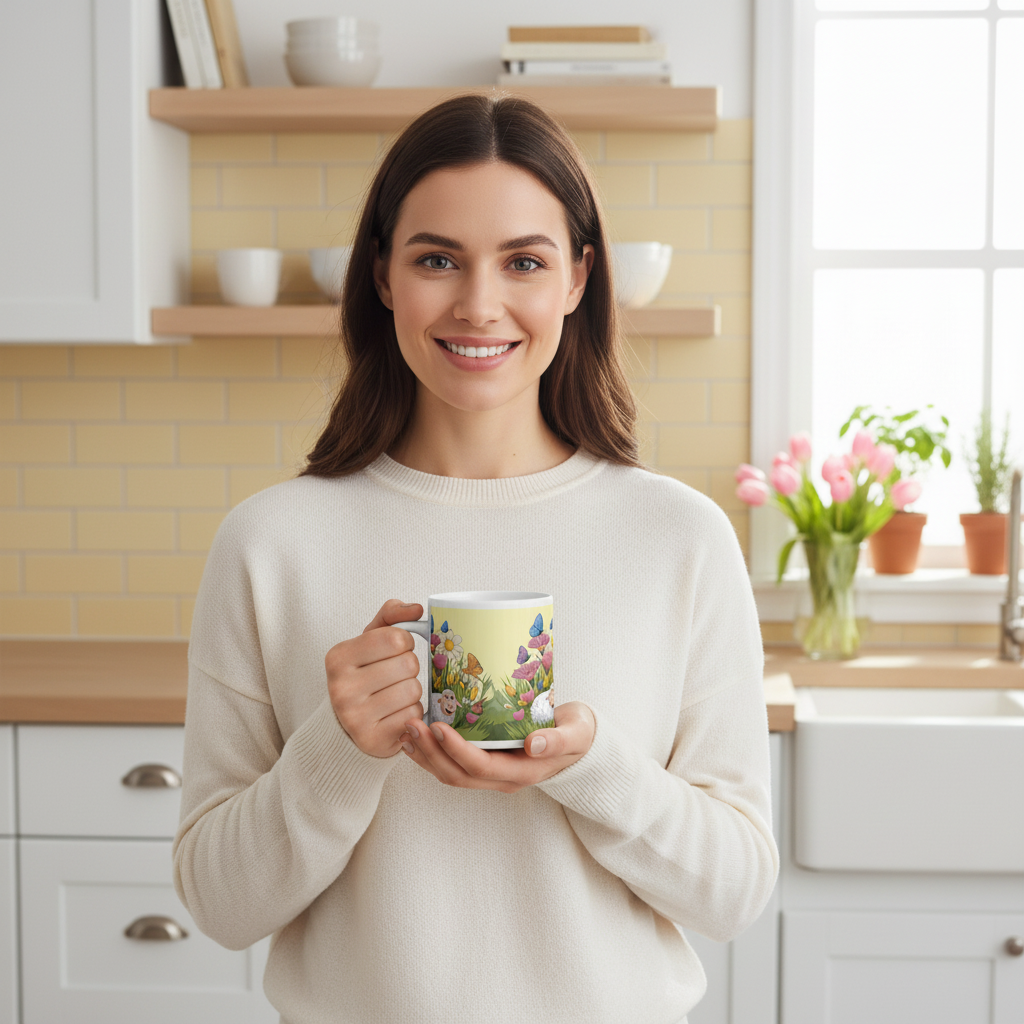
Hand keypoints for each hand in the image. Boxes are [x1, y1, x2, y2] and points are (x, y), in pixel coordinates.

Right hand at [326, 599, 423, 757]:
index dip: (404, 643)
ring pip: (413, 690)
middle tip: (394, 676)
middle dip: (409, 668)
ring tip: (395, 695)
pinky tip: (396, 714)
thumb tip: (417, 609)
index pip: (396, 638)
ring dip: (412, 692)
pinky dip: (412, 713)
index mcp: (338, 657)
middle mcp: (341, 687)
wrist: (348, 723)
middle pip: (408, 664)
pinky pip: (413, 716)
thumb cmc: (364, 675)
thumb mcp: (370, 641)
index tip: (394, 651)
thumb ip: (391, 616)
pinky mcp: (371, 739)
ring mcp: (354, 717)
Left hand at [399, 701, 595, 791]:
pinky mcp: (485, 764)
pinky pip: (451, 766)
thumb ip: (557, 740)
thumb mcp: (576, 733)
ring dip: (424, 755)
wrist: (580, 741)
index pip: (481, 767)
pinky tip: (416, 736)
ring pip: (449, 774)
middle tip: (411, 726)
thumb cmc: (578, 733)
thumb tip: (533, 745)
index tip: (438, 726)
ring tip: (406, 730)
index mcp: (523, 773)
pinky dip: (430, 753)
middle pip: (457, 775)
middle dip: (430, 753)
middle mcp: (502, 779)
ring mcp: (492, 774)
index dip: (456, 750)